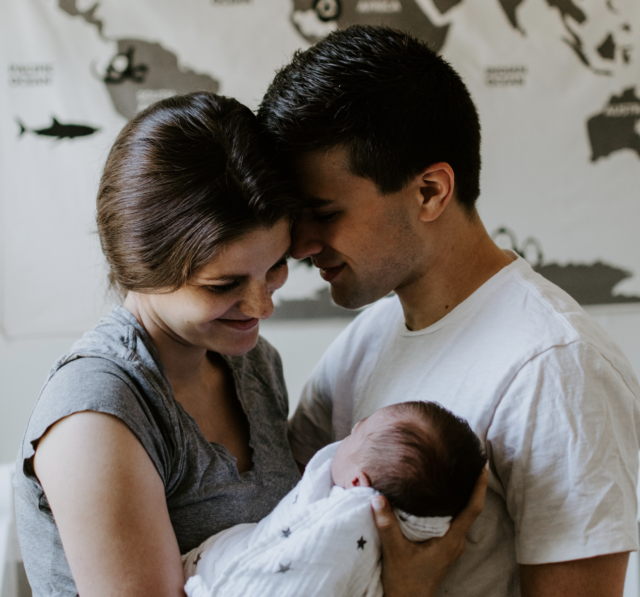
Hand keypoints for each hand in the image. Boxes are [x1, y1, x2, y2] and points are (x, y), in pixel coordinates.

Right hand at [372, 468, 487, 596]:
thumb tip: (378, 497)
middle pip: (470, 508)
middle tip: (470, 461)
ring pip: (462, 515)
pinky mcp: (445, 548)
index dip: (479, 487)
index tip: (482, 466)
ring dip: (462, 494)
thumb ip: (387, 524)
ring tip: (457, 472)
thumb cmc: (405, 581)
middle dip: (473, 485)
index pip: (472, 509)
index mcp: (451, 541)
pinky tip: (441, 496)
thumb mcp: (394, 552)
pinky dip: (452, 505)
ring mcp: (452, 546)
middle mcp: (456, 541)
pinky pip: (454, 521)